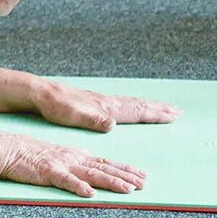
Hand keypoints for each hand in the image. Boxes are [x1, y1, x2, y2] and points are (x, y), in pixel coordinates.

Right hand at [0, 133, 146, 198]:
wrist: (7, 148)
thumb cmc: (30, 152)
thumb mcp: (57, 151)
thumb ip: (74, 154)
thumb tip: (88, 153)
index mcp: (75, 156)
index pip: (105, 163)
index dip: (125, 169)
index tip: (142, 175)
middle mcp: (73, 159)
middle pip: (104, 168)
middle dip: (125, 176)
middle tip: (144, 183)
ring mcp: (61, 165)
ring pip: (91, 175)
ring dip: (110, 182)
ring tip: (127, 189)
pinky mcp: (48, 172)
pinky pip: (65, 181)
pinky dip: (78, 187)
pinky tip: (89, 193)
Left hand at [34, 82, 180, 132]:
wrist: (39, 92)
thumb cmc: (55, 106)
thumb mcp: (73, 116)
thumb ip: (93, 120)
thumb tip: (112, 124)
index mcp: (105, 107)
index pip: (136, 111)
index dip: (155, 115)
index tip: (174, 116)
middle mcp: (105, 102)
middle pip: (137, 105)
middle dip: (158, 109)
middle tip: (177, 112)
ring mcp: (99, 100)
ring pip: (129, 102)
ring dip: (147, 106)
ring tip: (160, 108)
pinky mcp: (92, 101)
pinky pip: (119, 103)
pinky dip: (131, 105)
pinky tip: (129, 107)